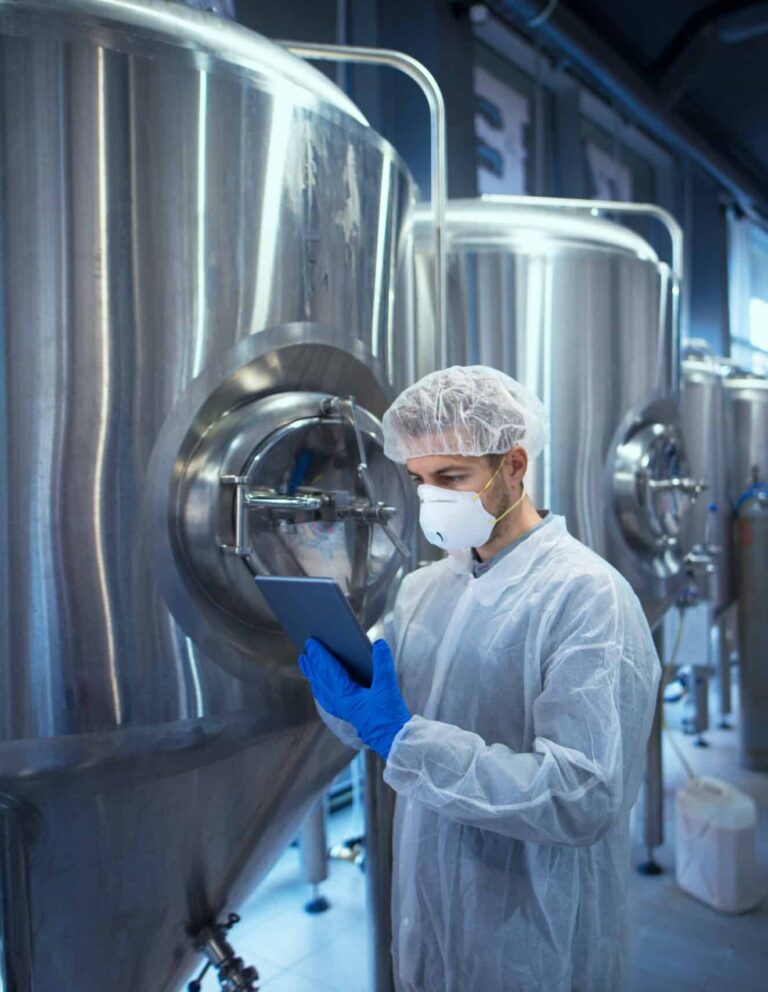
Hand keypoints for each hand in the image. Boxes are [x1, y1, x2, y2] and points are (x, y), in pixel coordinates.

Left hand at [298, 638, 410, 759]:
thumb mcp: (388, 687)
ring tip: (306, 664)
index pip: (328, 670)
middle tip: (304, 651)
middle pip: (320, 680)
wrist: (392, 739)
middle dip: (312, 665)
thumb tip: (379, 643)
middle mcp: (339, 702)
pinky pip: (326, 698)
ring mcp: (341, 709)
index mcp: (345, 695)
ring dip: (314, 676)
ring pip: (321, 690)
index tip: (311, 642)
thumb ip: (383, 664)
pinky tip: (320, 686)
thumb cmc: (389, 715)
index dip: (319, 655)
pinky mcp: (347, 714)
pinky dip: (321, 689)